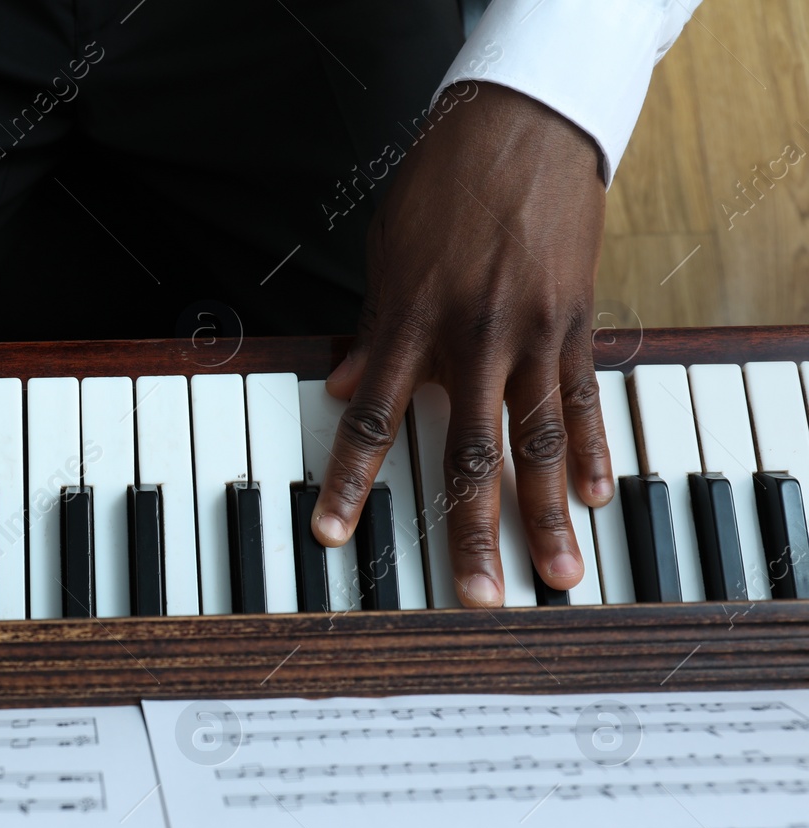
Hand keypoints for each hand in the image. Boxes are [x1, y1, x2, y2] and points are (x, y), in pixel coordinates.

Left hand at [315, 82, 611, 606]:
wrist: (520, 127)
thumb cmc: (441, 188)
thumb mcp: (387, 257)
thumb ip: (370, 332)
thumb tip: (344, 387)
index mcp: (409, 327)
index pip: (370, 423)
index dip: (348, 484)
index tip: (332, 536)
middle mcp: (470, 341)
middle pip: (467, 454)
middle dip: (469, 531)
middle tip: (476, 597)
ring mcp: (530, 336)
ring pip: (538, 442)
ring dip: (546, 513)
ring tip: (560, 572)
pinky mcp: (575, 323)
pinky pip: (585, 399)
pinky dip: (594, 449)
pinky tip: (598, 496)